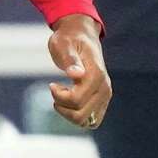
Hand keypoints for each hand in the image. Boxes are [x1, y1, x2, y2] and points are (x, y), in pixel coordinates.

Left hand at [47, 14, 110, 129]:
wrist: (81, 35)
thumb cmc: (69, 39)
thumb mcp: (64, 45)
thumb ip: (70, 60)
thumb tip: (76, 74)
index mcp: (96, 74)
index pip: (76, 100)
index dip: (59, 96)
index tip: (52, 84)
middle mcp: (105, 88)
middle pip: (81, 115)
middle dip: (62, 107)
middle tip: (56, 90)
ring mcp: (105, 95)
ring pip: (86, 122)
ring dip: (69, 113)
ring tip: (62, 96)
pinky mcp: (102, 100)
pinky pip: (91, 121)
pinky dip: (77, 116)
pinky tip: (69, 101)